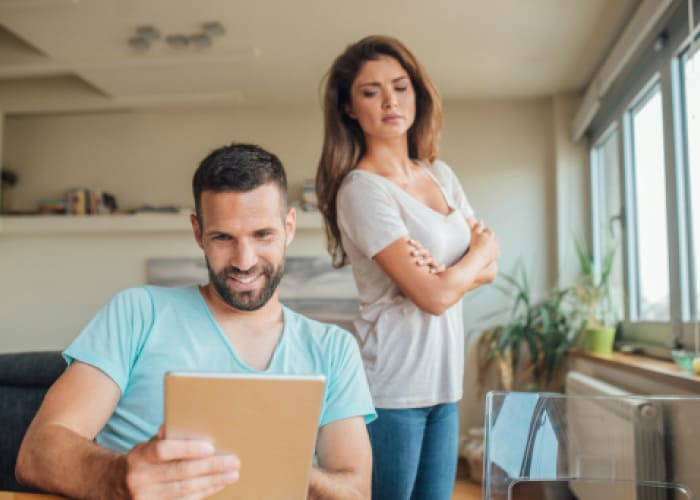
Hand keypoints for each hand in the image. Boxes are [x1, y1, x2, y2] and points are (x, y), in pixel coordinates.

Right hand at [123, 427, 239, 499]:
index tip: (210, 447)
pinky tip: (218, 484)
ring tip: (232, 474)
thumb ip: (166, 437)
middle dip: (211, 467)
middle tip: (233, 462)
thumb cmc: (144, 460)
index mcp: (139, 456)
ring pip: (185, 489)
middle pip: (180, 472)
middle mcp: (140, 478)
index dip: (187, 449)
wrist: (118, 485)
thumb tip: (183, 423)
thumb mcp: (148, 445)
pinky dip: (204, 492)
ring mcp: (145, 497)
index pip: (163, 450)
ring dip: (213, 481)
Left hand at [407, 239, 444, 273]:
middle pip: (425, 252)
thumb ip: (409, 258)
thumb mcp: (416, 262)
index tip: (409, 241)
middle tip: (412, 254)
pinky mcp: (440, 269)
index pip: (420, 247)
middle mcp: (429, 257)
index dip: (415, 243)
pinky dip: (436, 269)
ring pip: (431, 260)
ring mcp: (435, 263)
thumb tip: (394, 253)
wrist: (435, 276)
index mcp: (424, 254)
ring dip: (425, 260)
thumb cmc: (421, 268)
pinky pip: (440, 269)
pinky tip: (430, 272)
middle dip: (419, 252)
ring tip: (418, 263)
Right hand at [469, 220, 498, 264]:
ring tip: (482, 249)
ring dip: (490, 246)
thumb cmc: (475, 245)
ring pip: (494, 245)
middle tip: (479, 243)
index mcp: (490, 233)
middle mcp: (495, 240)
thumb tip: (481, 221)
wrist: (477, 257)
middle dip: (487, 239)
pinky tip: (485, 254)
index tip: (478, 237)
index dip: (482, 233)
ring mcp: (497, 247)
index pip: (487, 230)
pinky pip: (495, 252)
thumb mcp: (474, 233)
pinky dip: (491, 253)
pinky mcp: (497, 255)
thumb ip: (478, 226)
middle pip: (491, 237)